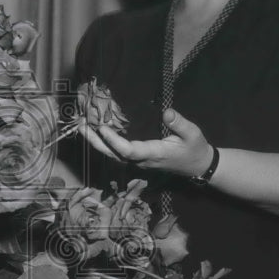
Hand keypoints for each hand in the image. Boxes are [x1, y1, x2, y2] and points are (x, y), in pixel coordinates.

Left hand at [78, 108, 213, 177]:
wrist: (197, 166)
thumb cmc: (194, 148)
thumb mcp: (193, 134)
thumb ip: (180, 124)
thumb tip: (167, 112)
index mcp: (154, 154)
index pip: (130, 151)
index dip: (115, 141)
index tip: (103, 128)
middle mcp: (142, 161)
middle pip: (114, 155)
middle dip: (96, 142)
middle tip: (81, 126)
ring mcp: (138, 162)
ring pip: (112, 155)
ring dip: (96, 143)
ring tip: (82, 127)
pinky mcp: (136, 159)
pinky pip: (117, 153)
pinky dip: (104, 144)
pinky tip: (95, 133)